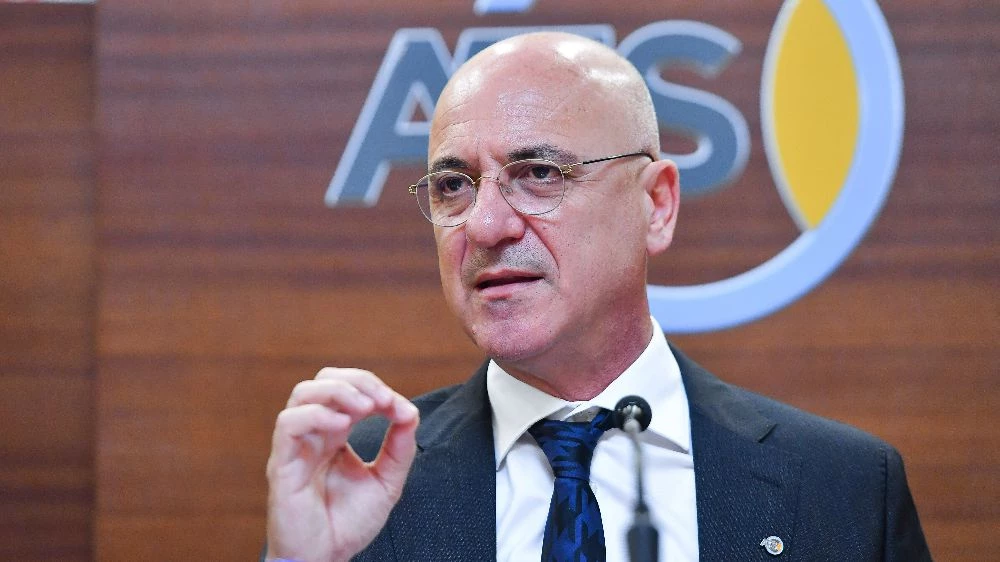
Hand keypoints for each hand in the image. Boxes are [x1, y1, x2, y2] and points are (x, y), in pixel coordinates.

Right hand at [265, 368, 419, 561]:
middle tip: (383, 401)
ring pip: (303, 393)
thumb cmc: (349, 523)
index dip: (374, 388)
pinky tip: (343, 428)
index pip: (348, 388)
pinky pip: (289, 423)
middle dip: (357, 381)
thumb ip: (400, 447)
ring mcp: (295, 447)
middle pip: (324, 379)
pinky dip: (317, 416)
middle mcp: (313, 434)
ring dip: (339, 391)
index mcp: (335, 434)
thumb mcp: (386, 481)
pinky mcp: (282, 465)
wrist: (327, 559)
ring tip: (366, 408)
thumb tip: (409, 411)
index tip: (400, 409)